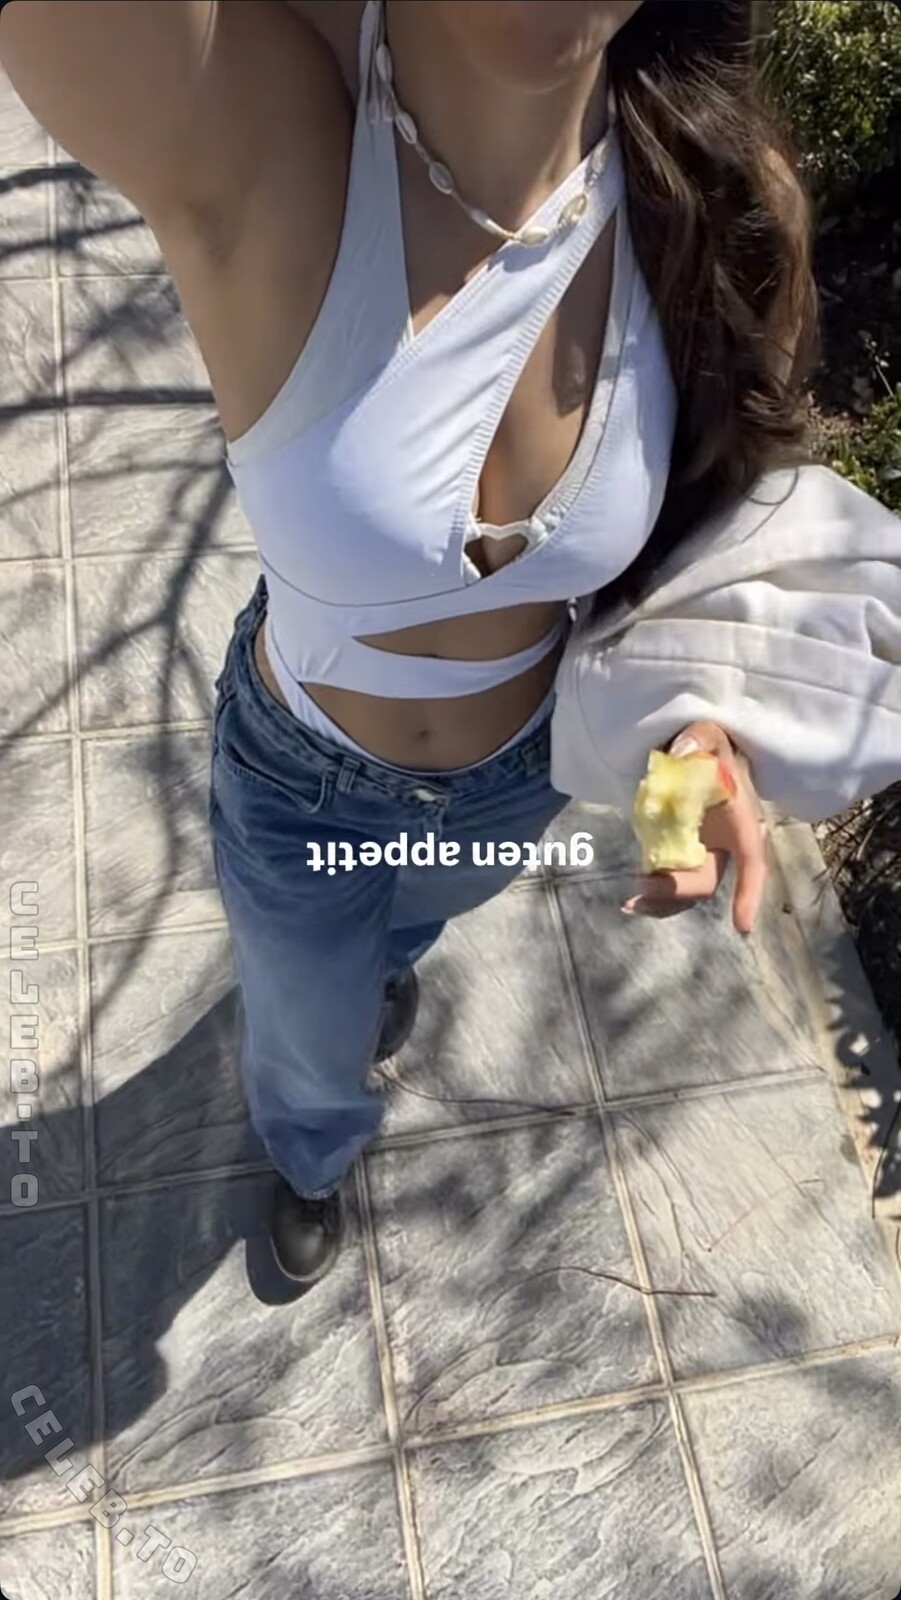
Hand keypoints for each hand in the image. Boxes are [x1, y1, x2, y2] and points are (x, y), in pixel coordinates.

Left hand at [621, 721, 767, 933]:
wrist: (694, 755)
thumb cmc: (707, 747)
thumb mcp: (708, 734)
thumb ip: (699, 739)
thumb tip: (681, 754)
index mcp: (739, 820)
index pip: (752, 861)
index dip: (749, 892)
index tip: (742, 926)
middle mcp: (723, 845)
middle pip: (706, 881)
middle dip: (678, 891)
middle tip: (643, 886)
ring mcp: (699, 854)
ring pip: (686, 892)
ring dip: (662, 903)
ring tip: (631, 903)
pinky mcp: (676, 855)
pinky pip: (668, 885)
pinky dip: (652, 897)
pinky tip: (631, 901)